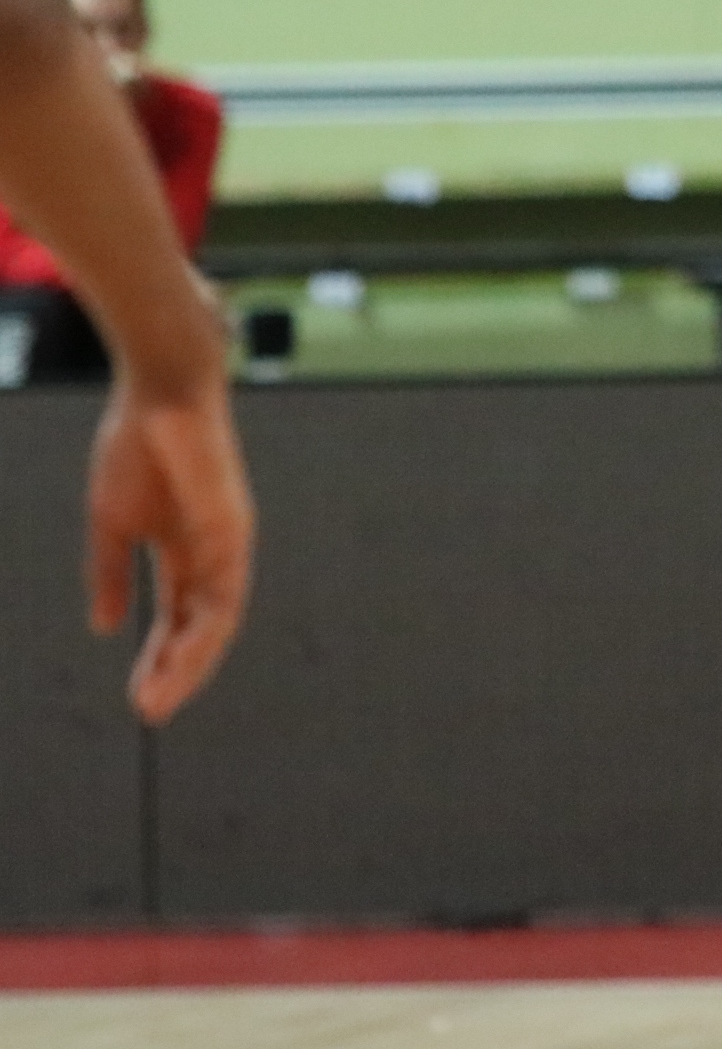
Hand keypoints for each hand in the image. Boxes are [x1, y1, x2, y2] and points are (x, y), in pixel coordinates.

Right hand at [87, 385, 253, 724]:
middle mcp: (214, 554)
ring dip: (189, 662)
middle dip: (176, 672)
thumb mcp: (114, 524)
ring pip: (217, 619)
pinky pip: (224, 590)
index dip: (161, 658)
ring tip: (157, 699)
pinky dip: (204, 627)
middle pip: (202, 627)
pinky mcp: (232, 529)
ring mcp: (227, 543)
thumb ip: (113, 574)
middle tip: (149, 711)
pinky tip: (181, 655)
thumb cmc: (137, 448)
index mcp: (184, 552)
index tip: (139, 698)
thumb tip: (105, 625)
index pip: (178, 618)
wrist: (159, 393)